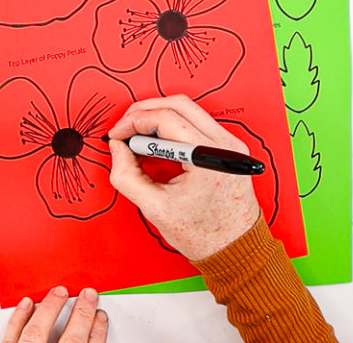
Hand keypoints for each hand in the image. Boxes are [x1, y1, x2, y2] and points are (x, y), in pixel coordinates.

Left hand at [3, 286, 107, 342]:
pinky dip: (19, 318)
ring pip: (37, 330)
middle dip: (81, 313)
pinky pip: (11, 335)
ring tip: (59, 292)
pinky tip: (26, 304)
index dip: (98, 331)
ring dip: (50, 308)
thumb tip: (89, 338)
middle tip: (88, 294)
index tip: (100, 317)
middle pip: (71, 338)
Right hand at [108, 95, 260, 259]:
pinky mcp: (228, 147)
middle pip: (177, 104)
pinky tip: (155, 143)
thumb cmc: (203, 235)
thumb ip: (126, 175)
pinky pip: (195, 122)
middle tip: (123, 129)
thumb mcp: (154, 208)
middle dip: (143, 112)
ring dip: (157, 117)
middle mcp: (224, 144)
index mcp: (208, 159)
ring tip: (136, 138)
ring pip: (187, 109)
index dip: (133, 121)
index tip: (116, 135)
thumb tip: (117, 148)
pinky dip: (170, 126)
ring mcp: (230, 143)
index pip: (166, 118)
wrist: (236, 249)